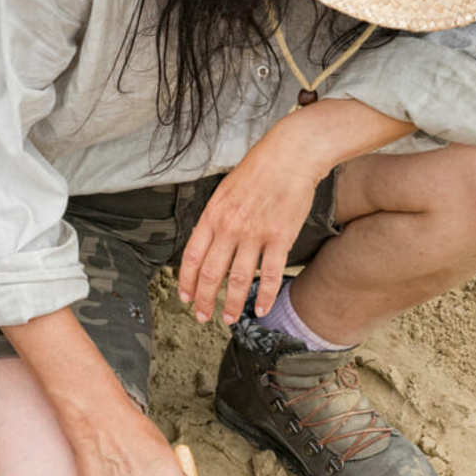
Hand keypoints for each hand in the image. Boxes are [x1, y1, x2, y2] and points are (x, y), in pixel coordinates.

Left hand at [177, 128, 319, 325]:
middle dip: (204, 300)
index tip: (186, 298)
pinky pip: (270, 275)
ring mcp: (255, 234)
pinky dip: (264, 296)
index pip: (192, 257)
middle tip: (202, 317)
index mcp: (212, 215)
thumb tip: (207, 244)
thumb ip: (215, 219)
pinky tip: (259, 309)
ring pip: (238, 279)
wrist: (290, 156)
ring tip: (228, 319)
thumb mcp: (224, 191)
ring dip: (231, 304)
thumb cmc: (258, 170)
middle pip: (211, 274)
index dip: (187, 282)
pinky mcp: (280, 238)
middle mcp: (229, 227)